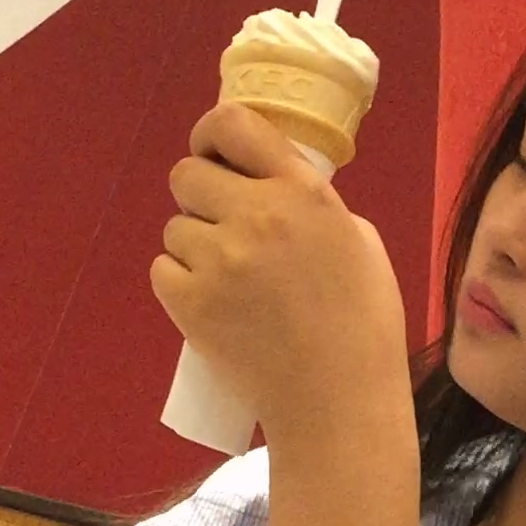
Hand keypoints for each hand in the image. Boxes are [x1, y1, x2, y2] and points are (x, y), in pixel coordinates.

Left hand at [151, 103, 412, 445]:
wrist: (337, 402)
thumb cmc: (363, 328)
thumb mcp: (359, 242)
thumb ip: (312, 207)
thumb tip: (274, 194)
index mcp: (301, 190)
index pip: (233, 124)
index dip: (211, 136)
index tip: (213, 155)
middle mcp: (256, 215)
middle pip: (186, 174)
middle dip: (198, 197)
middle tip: (221, 231)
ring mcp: (219, 260)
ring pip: (173, 229)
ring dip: (191, 248)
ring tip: (225, 282)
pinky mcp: (191, 304)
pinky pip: (162, 271)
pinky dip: (178, 285)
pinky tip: (208, 304)